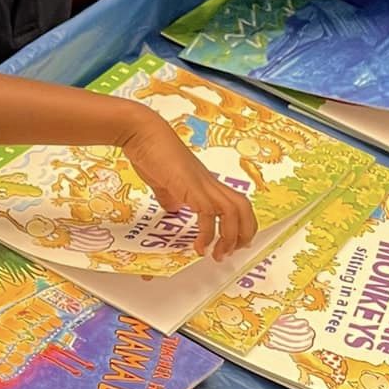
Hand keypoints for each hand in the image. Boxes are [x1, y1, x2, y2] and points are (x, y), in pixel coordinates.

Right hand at [121, 113, 256, 261]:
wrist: (143, 134)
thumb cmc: (150, 152)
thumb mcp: (163, 182)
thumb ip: (171, 196)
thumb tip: (174, 208)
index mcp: (205, 183)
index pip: (236, 204)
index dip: (241, 224)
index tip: (234, 243)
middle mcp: (210, 184)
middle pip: (244, 207)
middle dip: (244, 233)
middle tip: (232, 252)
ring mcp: (203, 185)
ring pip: (234, 211)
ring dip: (230, 238)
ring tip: (218, 254)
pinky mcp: (192, 188)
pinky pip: (209, 214)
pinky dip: (207, 234)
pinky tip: (198, 246)